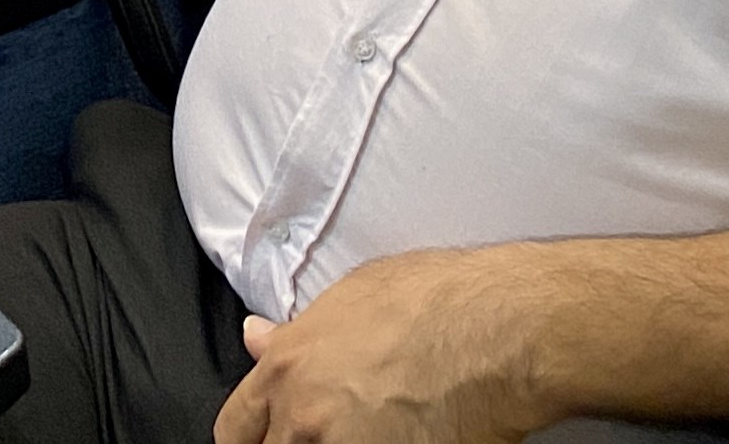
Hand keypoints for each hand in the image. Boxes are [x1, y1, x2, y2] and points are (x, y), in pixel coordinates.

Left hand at [217, 243, 556, 443]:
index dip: (247, 437)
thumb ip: (296, 333)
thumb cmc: (431, 302)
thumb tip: (258, 339)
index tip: (261, 438)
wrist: (494, 332)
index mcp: (289, 370)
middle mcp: (307, 420)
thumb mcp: (347, 299)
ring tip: (363, 433)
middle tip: (313, 437)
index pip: (234, 428)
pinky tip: (396, 441)